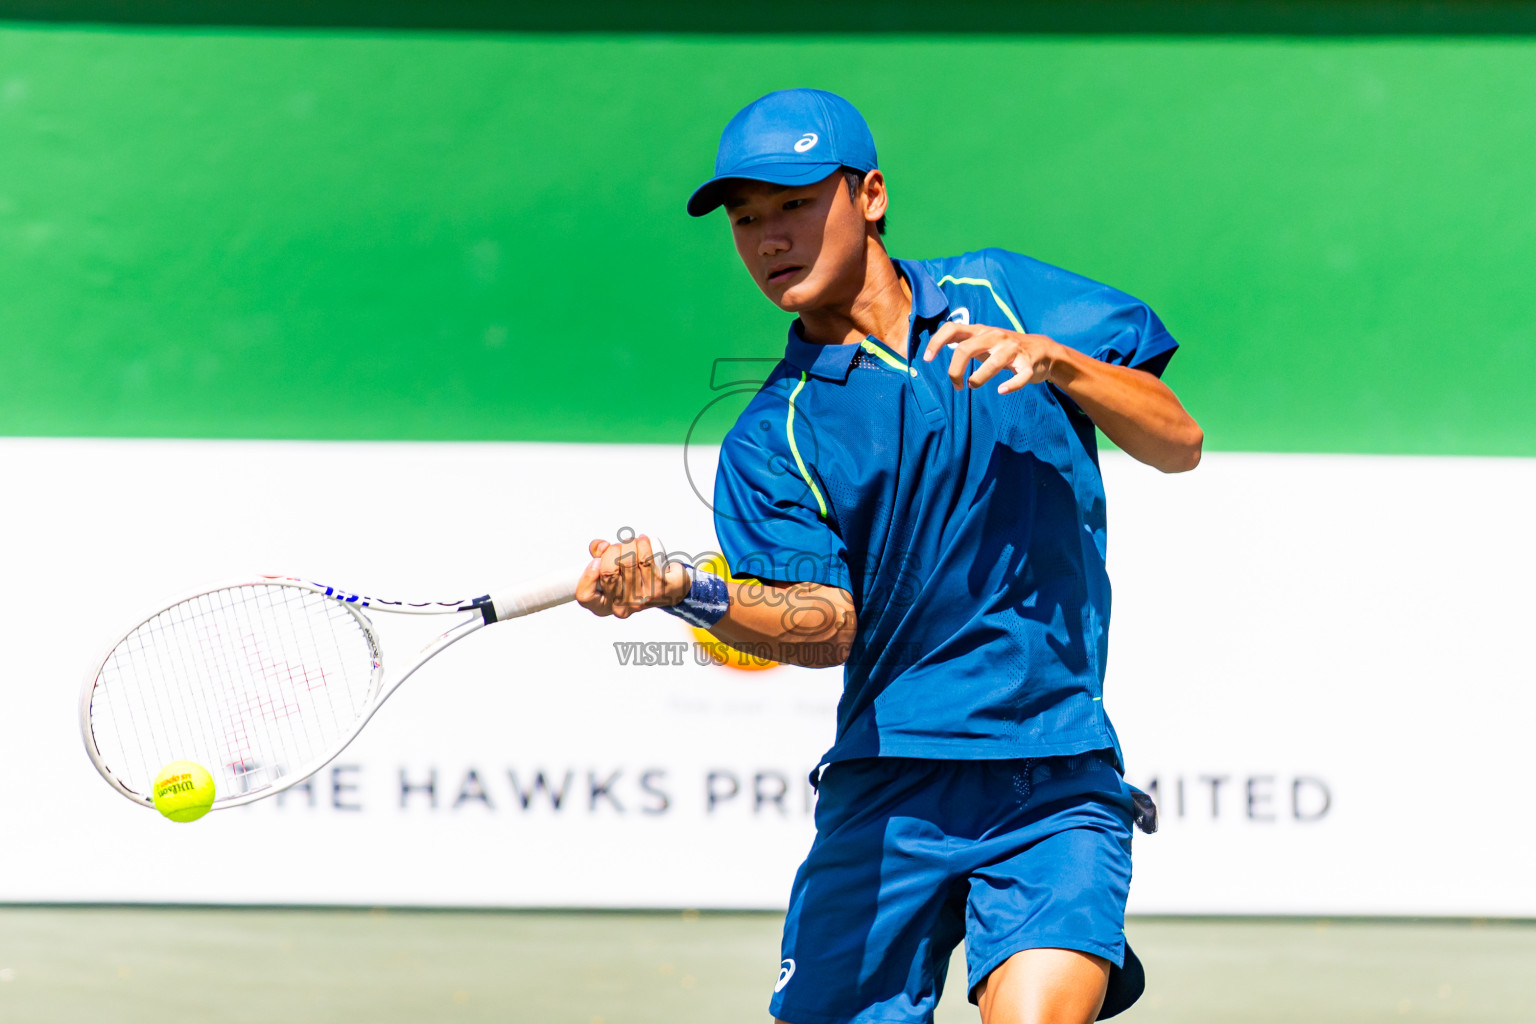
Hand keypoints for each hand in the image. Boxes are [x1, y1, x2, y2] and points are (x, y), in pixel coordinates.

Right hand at [575, 534, 689, 618]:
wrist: (670, 588)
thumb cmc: (636, 576)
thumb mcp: (612, 568)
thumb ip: (599, 554)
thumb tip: (602, 546)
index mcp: (604, 604)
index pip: (585, 596)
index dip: (588, 576)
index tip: (596, 560)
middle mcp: (621, 607)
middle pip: (608, 571)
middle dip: (613, 550)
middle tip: (620, 546)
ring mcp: (640, 600)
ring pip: (628, 561)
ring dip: (630, 544)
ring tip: (634, 543)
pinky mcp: (659, 590)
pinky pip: (646, 559)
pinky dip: (644, 544)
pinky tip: (644, 541)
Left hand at [923, 322, 1060, 394]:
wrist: (1042, 350)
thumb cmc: (1004, 347)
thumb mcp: (983, 340)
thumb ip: (962, 341)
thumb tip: (933, 348)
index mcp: (981, 331)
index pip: (952, 328)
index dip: (937, 342)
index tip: (927, 359)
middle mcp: (996, 337)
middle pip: (967, 349)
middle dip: (955, 370)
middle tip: (956, 386)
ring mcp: (1013, 349)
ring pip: (994, 363)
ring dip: (979, 378)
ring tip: (972, 386)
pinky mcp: (1028, 364)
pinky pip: (1021, 376)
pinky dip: (1011, 385)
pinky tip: (1001, 390)